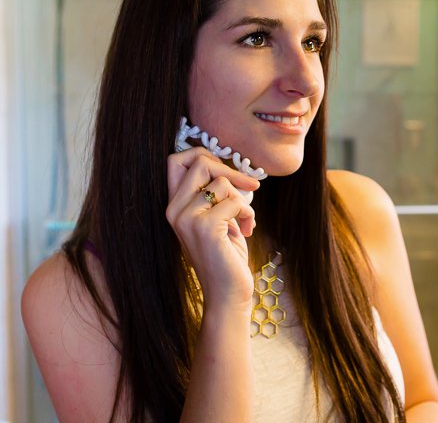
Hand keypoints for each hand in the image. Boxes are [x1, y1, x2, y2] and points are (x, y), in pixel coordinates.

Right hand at [166, 147, 259, 310]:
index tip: (227, 171)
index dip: (204, 155)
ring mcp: (186, 218)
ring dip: (243, 200)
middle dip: (230, 170)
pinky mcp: (204, 227)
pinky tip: (248, 230)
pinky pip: (234, 201)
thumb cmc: (226, 255)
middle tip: (249, 187)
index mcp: (174, 206)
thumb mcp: (217, 218)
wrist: (227, 295)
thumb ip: (215, 193)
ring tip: (246, 220)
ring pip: (221, 182)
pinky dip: (248, 213)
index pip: (176, 160)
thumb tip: (231, 167)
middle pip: (199, 161)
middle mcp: (174, 210)